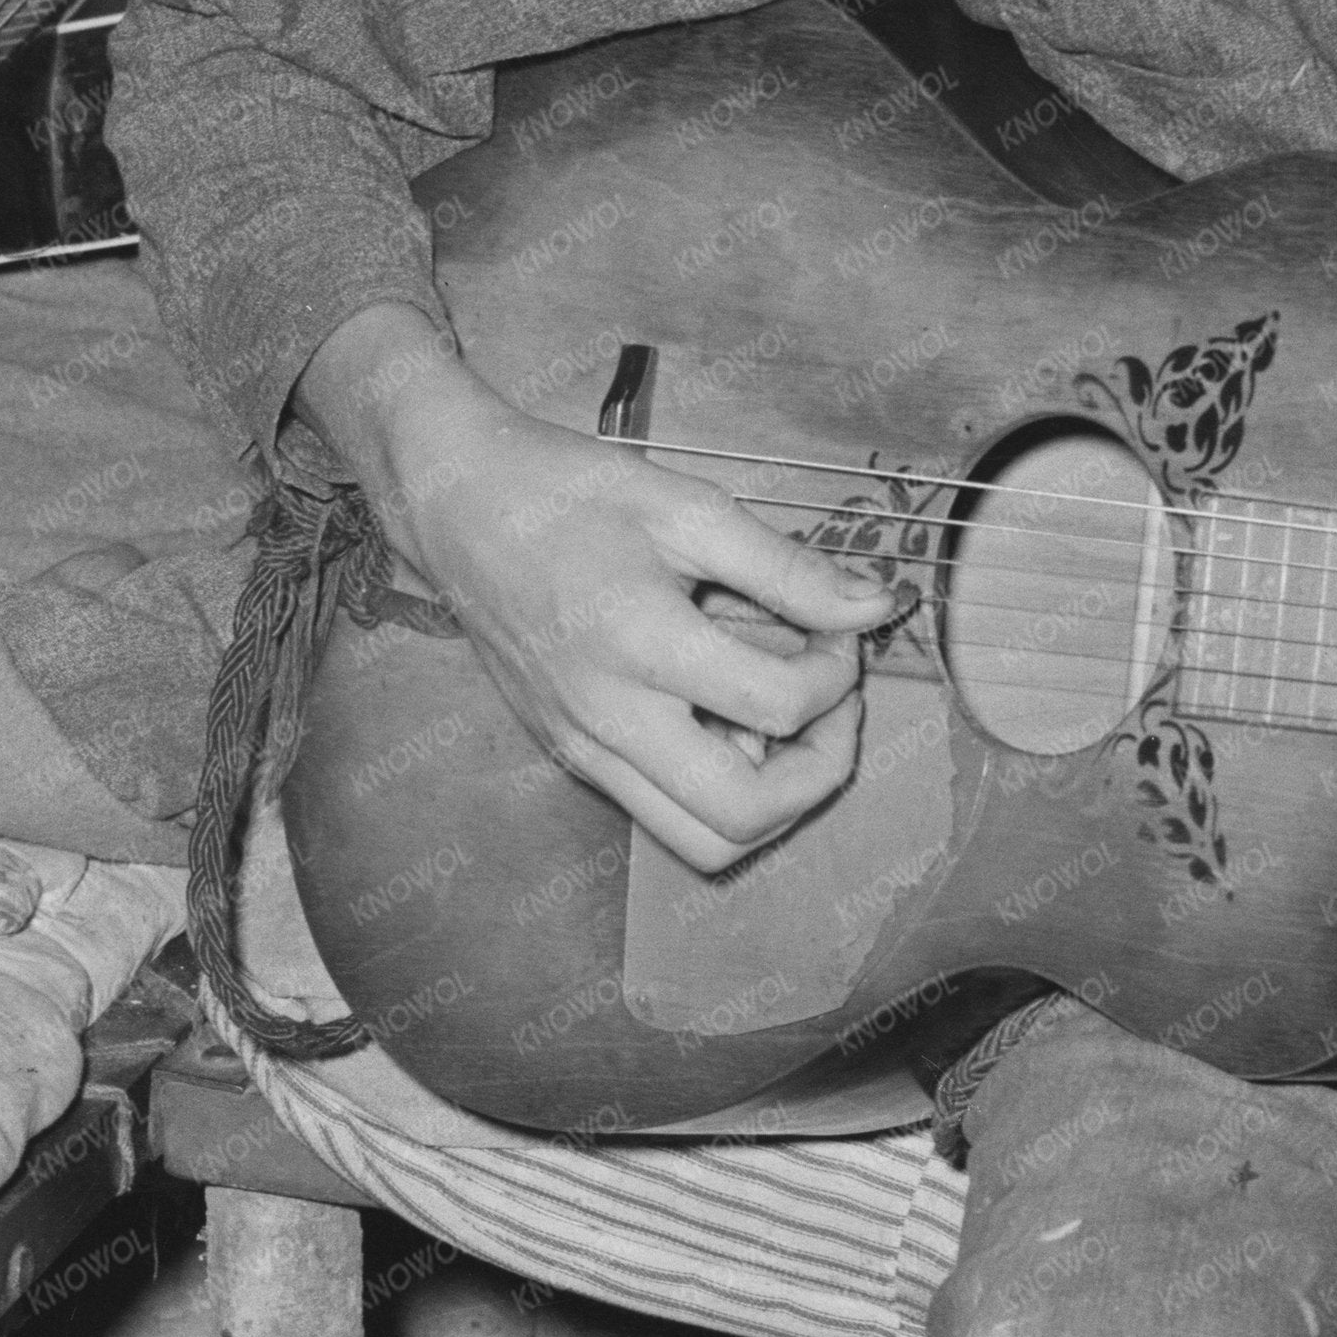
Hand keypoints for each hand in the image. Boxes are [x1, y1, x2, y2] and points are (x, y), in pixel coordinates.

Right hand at [302, 306, 906, 869]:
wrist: (459, 506)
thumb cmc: (571, 494)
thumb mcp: (688, 509)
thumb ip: (789, 568)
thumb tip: (877, 608)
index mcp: (641, 643)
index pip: (778, 706)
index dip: (838, 673)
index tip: (838, 625)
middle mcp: (608, 718)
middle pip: (745, 815)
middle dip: (820, 770)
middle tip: (831, 704)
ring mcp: (583, 749)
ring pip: (703, 842)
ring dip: (771, 800)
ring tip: (783, 722)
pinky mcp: (570, 756)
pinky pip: (661, 811)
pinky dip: (716, 784)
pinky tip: (722, 714)